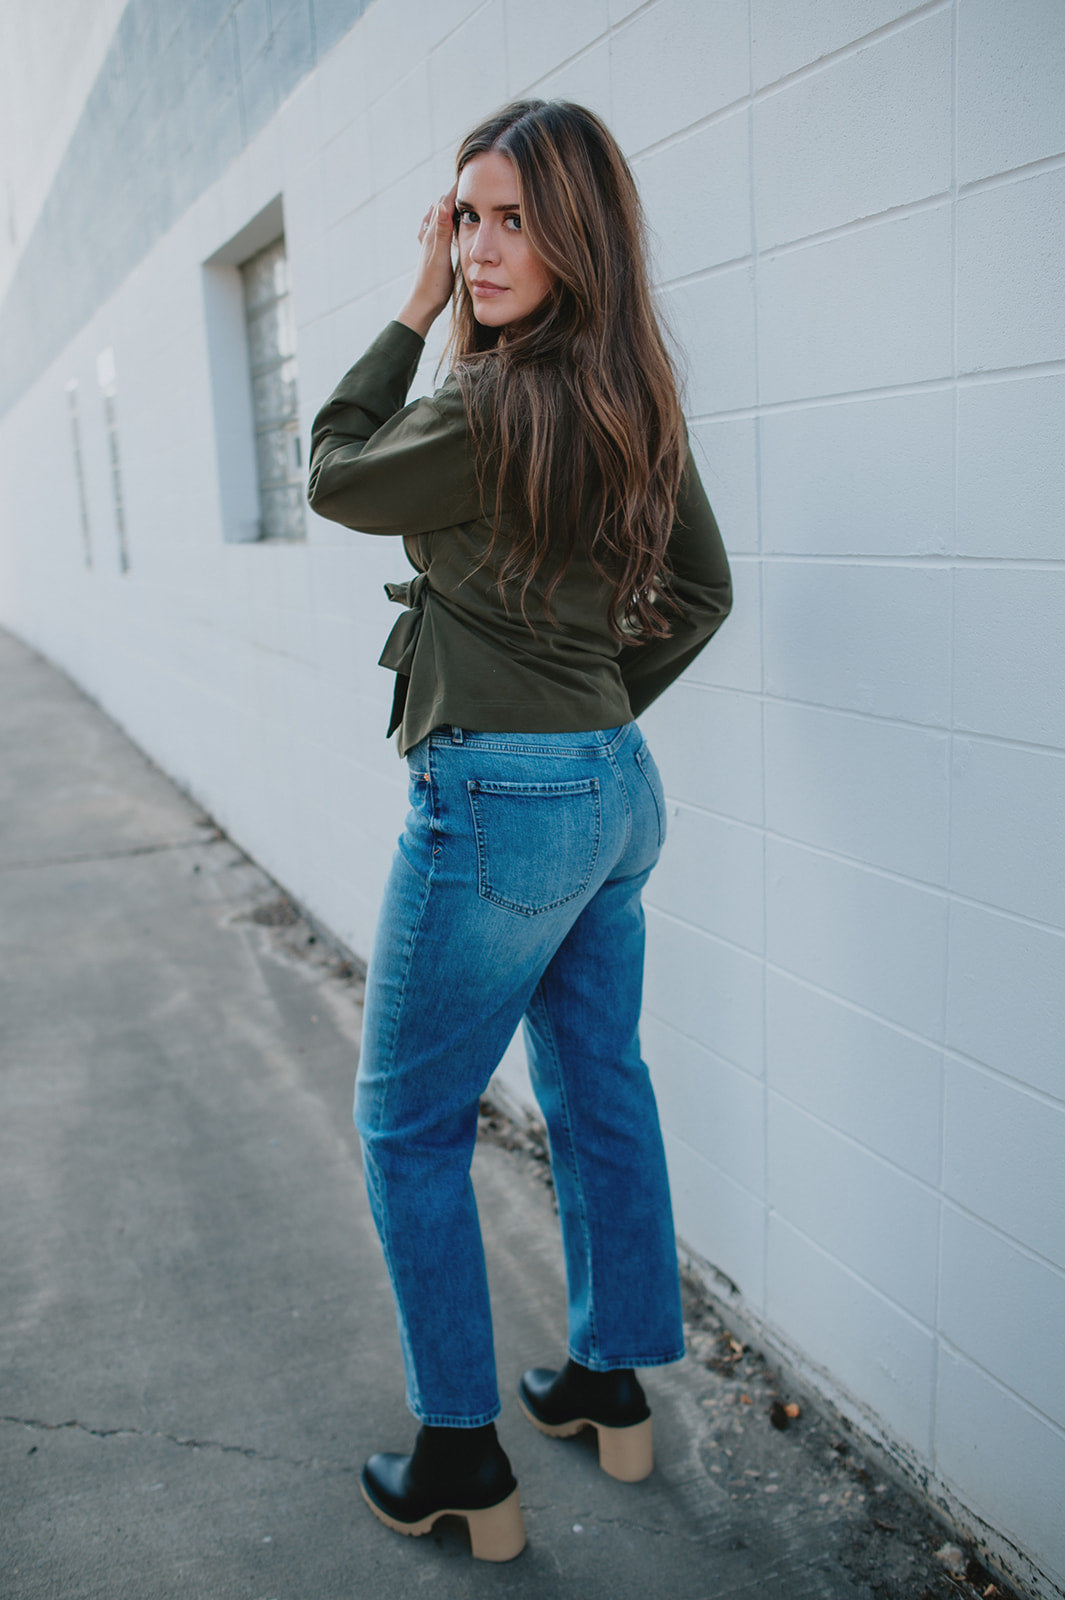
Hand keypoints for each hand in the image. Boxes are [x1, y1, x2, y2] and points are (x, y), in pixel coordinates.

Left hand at [397, 182, 457, 338]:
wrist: (422, 305)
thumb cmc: (432, 285)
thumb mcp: (440, 258)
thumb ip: (441, 232)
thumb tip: (438, 204)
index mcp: (433, 234)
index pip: (445, 204)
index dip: (458, 189)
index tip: (472, 174)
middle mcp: (430, 236)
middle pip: (441, 207)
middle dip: (454, 193)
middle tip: (469, 178)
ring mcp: (430, 245)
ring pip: (439, 217)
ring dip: (448, 204)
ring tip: (457, 193)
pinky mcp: (432, 254)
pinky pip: (436, 230)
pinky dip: (441, 219)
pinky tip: (439, 219)